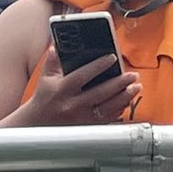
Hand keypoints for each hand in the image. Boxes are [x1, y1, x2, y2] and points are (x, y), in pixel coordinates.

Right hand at [22, 44, 140, 125]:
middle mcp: (72, 105)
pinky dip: (119, 110)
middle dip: (119, 83)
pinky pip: (106, 119)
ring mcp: (80, 118)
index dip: (98, 66)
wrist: (36, 124)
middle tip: (133, 75)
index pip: (82, 75)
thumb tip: (58, 44)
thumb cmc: (43, 98)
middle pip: (100, 93)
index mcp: (62, 90)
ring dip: (124, 98)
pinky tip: (127, 101)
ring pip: (107, 108)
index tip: (112, 57)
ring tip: (136, 87)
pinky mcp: (86, 127)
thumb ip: (53, 61)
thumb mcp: (46, 78)